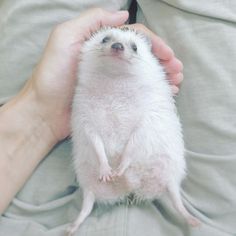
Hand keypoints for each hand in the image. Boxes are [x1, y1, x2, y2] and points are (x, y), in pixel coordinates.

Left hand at [22, 8, 182, 141]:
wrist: (45, 112)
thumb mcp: (66, 38)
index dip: (153, 43)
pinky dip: (151, 91)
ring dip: (162, 76)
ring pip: (143, 74)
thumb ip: (93, 21)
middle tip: (178, 71)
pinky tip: (164, 94)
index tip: (168, 54)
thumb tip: (123, 14)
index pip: (134, 38)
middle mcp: (110, 62)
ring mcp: (113, 82)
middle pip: (142, 57)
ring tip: (176, 83)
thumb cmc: (53, 75)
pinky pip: (137, 92)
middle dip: (163, 61)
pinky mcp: (114, 99)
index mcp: (102, 46)